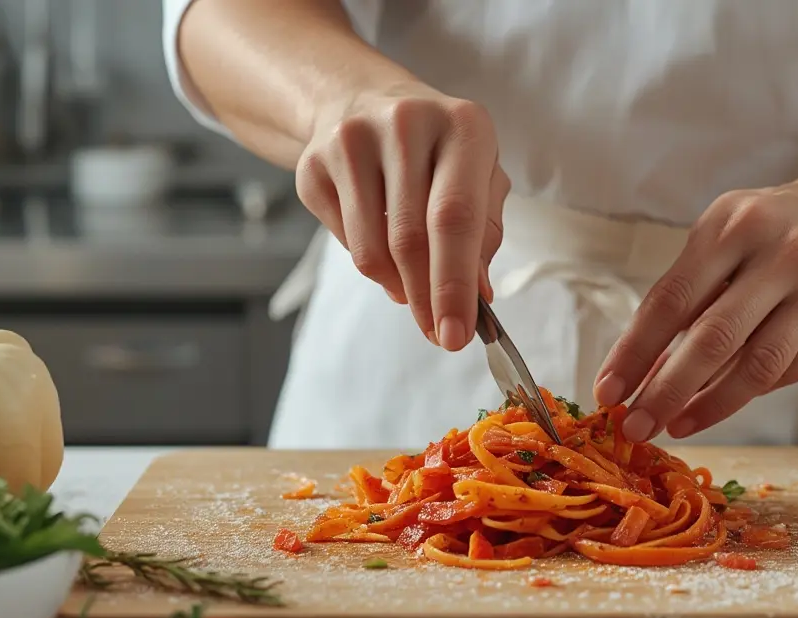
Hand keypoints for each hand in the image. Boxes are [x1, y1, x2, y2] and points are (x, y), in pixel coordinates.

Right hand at [295, 81, 509, 350]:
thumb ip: (485, 235)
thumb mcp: (480, 177)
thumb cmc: (439, 153)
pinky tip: (386, 256)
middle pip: (410, 240)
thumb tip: (476, 298)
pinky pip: (346, 244)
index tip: (456, 334)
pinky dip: (372, 268)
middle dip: (426, 301)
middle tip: (437, 335)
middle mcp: (406, 123)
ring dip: (398, 290)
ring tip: (413, 296)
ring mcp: (351, 140)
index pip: (456, 218)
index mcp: (463, 126)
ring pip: (373, 251)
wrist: (365, 103)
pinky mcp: (312, 164)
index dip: (455, 284)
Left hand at [594, 174, 797, 440]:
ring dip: (708, 406)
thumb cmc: (775, 228)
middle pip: (713, 339)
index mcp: (735, 226)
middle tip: (635, 425)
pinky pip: (788, 373)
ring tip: (675, 426)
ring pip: (756, 367)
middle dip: (666, 391)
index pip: (673, 299)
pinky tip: (719, 403)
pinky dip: (747, 392)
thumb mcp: (725, 234)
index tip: (608, 391)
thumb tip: (639, 367)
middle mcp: (783, 255)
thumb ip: (686, 291)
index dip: (635, 351)